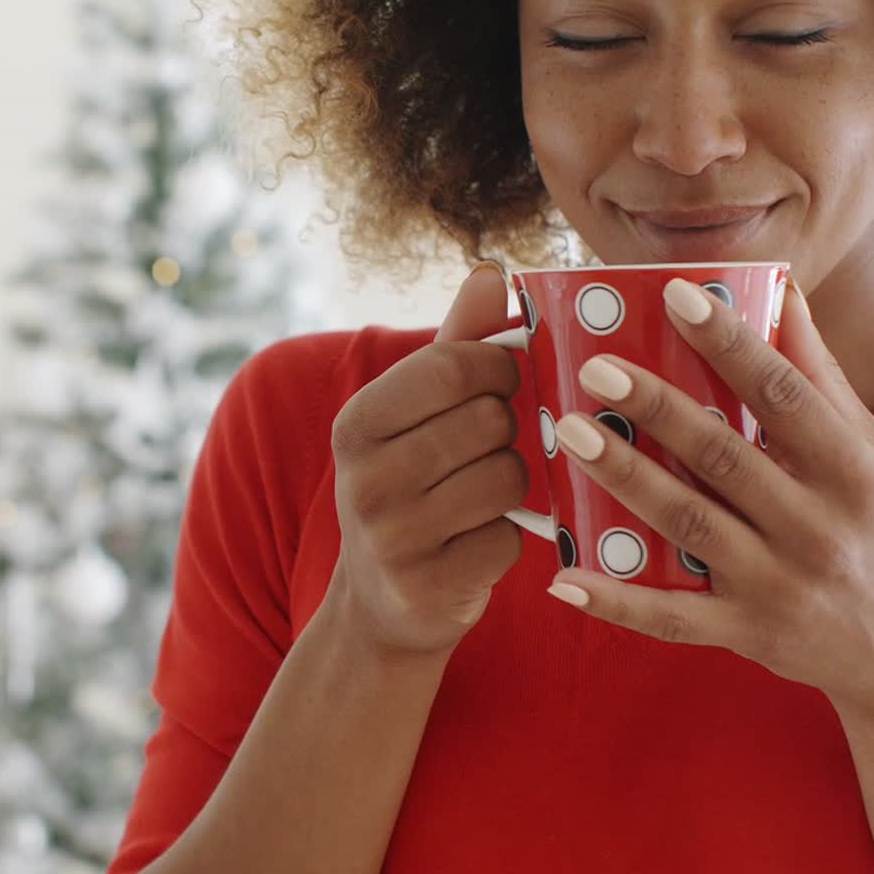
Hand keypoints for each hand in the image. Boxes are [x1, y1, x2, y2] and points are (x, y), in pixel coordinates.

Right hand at [328, 263, 527, 657]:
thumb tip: (491, 273)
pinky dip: (511, 535)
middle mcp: (363, 478)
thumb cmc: (411, 486)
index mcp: (356, 423)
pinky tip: (482, 539)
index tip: (507, 381)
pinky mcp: (428, 586)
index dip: (501, 367)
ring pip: (508, 476)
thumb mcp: (416, 416)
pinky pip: (511, 537)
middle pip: (490, 420)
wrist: (382, 601)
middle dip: (509, 429)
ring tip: (489, 491)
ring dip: (516, 482)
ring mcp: (392, 536)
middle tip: (493, 445)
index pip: (454, 366)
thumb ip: (457, 344)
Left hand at [545, 276, 873, 720]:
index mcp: (849, 468)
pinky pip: (674, 618)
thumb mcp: (871, 452)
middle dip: (657, 409)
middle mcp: (816, 524)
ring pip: (690, 524)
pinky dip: (619, 602)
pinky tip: (565, 578)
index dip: (730, 342)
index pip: (782, 393)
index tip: (677, 296)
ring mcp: (780, 583)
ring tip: (573, 434)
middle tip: (596, 368)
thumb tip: (782, 290)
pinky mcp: (749, 631)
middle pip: (723, 455)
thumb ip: (819, 376)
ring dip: (626, 478)